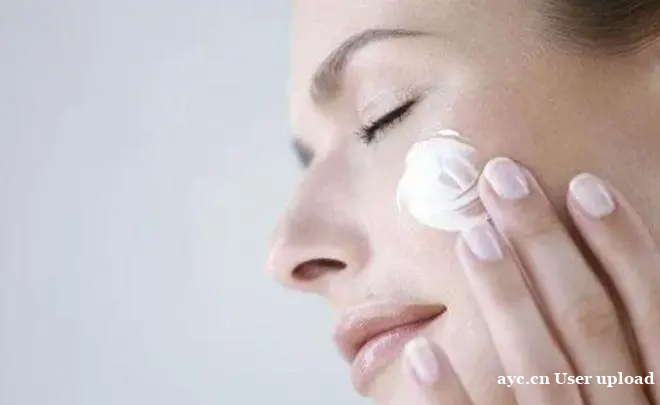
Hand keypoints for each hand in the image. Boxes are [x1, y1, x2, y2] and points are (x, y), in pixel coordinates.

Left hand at [402, 157, 659, 403]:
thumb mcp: (649, 389)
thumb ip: (644, 347)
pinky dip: (451, 397)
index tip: (584, 185)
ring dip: (504, 298)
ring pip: (537, 368)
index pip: (652, 312)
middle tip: (502, 178)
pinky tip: (418, 351)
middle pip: (588, 322)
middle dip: (547, 246)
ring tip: (472, 233)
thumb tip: (630, 279)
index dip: (626, 246)